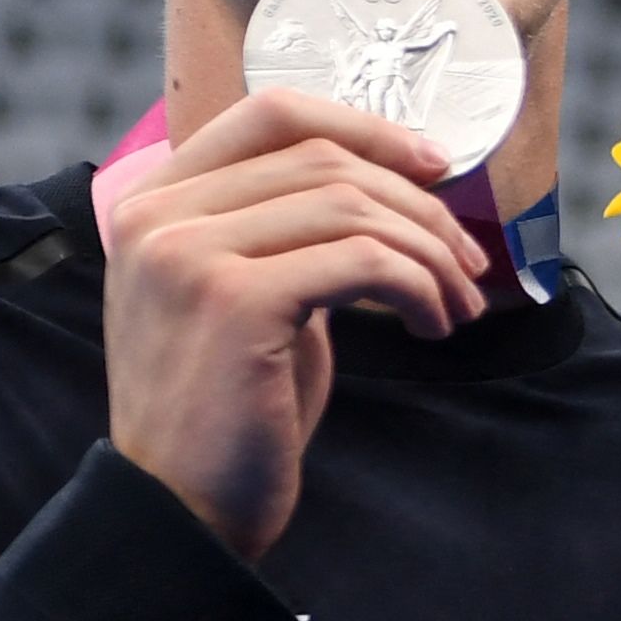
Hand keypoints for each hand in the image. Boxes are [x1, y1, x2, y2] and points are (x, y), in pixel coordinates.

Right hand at [104, 89, 487, 559]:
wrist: (180, 507)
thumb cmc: (229, 410)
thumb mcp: (247, 297)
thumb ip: (282, 232)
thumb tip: (384, 184)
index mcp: (155, 202)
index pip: (270, 113)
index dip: (365, 127)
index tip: (434, 164)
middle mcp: (158, 215)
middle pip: (325, 160)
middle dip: (419, 207)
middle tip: (466, 266)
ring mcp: (188, 253)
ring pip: (353, 206)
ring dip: (430, 253)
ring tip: (454, 306)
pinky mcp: (234, 300)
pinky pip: (366, 260)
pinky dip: (420, 286)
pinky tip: (431, 325)